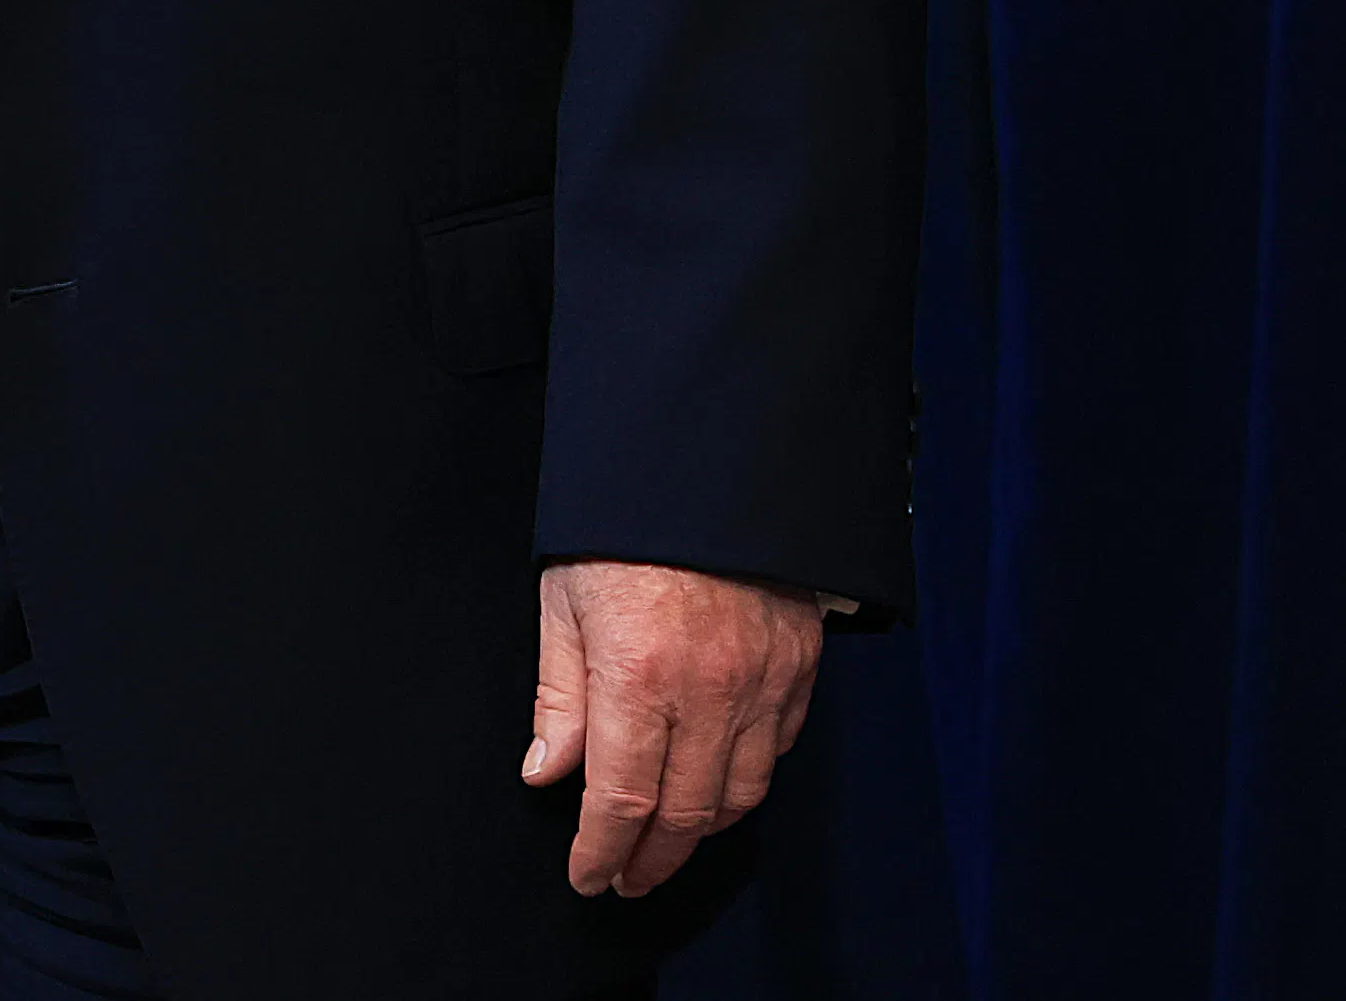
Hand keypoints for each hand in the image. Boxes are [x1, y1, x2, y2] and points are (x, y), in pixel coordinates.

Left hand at [525, 558, 825, 898]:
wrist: (708, 468)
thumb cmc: (622, 528)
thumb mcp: (563, 601)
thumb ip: (559, 695)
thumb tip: (547, 771)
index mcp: (638, 676)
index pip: (621, 799)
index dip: (602, 850)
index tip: (587, 875)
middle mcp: (708, 692)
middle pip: (685, 813)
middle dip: (651, 859)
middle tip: (625, 877)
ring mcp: (763, 683)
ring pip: (740, 794)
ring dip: (701, 832)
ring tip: (666, 846)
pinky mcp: (799, 669)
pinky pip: (777, 751)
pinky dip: (746, 782)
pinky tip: (716, 787)